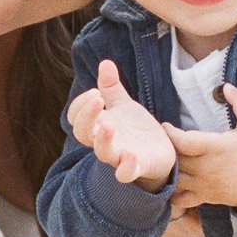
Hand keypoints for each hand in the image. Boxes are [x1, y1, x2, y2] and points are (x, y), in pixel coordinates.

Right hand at [67, 59, 175, 188]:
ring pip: (102, 152)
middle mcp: (105, 141)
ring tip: (109, 124)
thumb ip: (111, 87)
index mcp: (98, 125)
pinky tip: (130, 154)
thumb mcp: (123, 105)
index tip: (96, 93)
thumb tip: (105, 63)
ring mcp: (119, 155)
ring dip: (103, 139)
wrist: (160, 152)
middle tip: (98, 99)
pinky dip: (126, 167)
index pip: (76, 117)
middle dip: (86, 115)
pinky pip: (125, 173)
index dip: (80, 105)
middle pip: (83, 133)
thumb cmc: (135, 129)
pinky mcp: (136, 167)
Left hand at [163, 83, 236, 209]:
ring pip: (174, 179)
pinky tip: (170, 182)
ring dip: (167, 170)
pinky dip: (172, 193)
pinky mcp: (204, 197)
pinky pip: (181, 200)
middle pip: (175, 160)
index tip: (165, 126)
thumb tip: (227, 87)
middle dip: (165, 150)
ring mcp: (203, 185)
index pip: (184, 142)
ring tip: (163, 159)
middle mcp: (206, 168)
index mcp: (215, 148)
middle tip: (160, 141)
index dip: (170, 134)